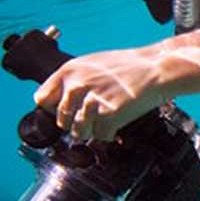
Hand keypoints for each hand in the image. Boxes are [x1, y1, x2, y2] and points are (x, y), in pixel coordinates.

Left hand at [33, 45, 165, 141]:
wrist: (157, 68)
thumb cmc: (128, 66)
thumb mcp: (92, 64)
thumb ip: (72, 80)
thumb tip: (57, 101)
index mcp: (69, 71)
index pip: (42, 100)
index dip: (54, 108)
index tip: (67, 110)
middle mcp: (77, 85)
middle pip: (61, 120)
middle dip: (76, 122)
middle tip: (94, 115)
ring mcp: (92, 101)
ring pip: (78, 132)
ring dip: (93, 130)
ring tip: (107, 118)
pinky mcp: (108, 115)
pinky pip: (101, 136)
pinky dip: (111, 133)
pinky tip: (119, 120)